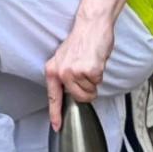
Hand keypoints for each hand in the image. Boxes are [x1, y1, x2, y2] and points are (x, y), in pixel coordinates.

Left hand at [44, 9, 115, 128]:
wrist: (91, 25)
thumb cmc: (81, 41)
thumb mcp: (64, 58)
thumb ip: (64, 75)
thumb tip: (68, 92)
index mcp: (53, 70)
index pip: (53, 96)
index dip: (55, 113)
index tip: (56, 126)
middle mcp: (61, 72)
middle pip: (79, 98)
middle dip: (87, 91)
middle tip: (87, 73)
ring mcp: (74, 72)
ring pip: (90, 92)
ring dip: (94, 82)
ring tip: (90, 65)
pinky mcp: (89, 70)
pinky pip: (98, 83)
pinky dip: (100, 75)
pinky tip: (95, 62)